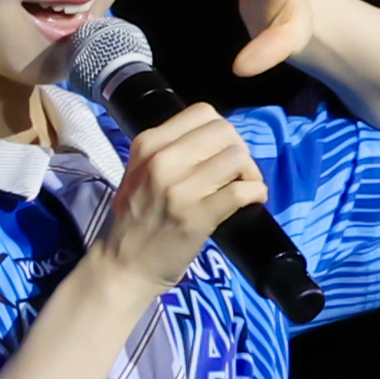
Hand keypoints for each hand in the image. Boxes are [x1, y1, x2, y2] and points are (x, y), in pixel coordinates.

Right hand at [92, 102, 262, 295]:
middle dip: (239, 149)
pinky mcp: (197, 216)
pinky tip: (251, 201)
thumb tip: (217, 139)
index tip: (220, 152)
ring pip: (237, 158)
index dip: (222, 131)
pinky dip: (256, 193)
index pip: (203, 112)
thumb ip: (170, 150)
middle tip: (236, 172)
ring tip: (243, 188)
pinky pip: (242, 191)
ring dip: (250, 173)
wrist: (123, 266)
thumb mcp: (140, 173)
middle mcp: (162, 160)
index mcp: (148, 144)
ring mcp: (179, 189)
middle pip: (224, 131)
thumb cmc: (136, 220)